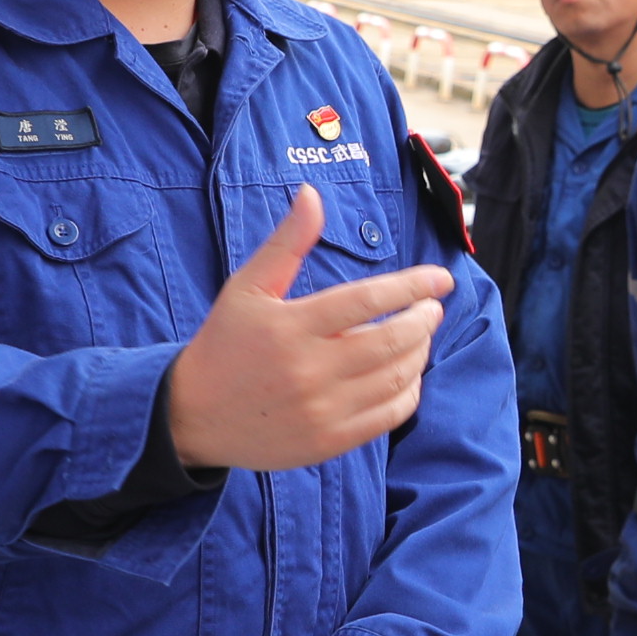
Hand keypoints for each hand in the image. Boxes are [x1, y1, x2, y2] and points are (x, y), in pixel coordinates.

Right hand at [165, 189, 449, 471]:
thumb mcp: (247, 288)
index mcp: (291, 327)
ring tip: (420, 335)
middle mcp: (309, 370)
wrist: (194, 416)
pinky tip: (406, 373)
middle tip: (432, 307)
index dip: (412, 286)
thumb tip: (312, 194)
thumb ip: (287, 243)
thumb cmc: (226, 343)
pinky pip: (389, 415)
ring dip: (419, 352)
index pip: (367, 300)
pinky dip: (409, 391)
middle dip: (424, 320)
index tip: (441, 278)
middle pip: (390, 341)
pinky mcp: (329, 441)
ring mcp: (322, 410)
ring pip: (396, 378)